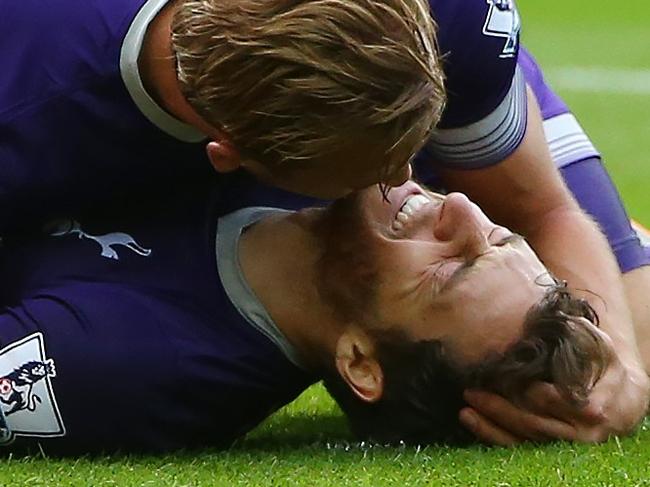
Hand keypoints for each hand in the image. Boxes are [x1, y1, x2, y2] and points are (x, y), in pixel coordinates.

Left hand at [459, 353, 649, 445]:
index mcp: (591, 406)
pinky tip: (470, 418)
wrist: (619, 401)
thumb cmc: (603, 367)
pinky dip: (492, 434)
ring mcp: (560, 443)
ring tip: (465, 409)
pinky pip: (517, 446)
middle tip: (473, 392)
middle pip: (534, 423)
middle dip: (502, 409)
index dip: (534, 394)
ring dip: (491, 425)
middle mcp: (577, 432)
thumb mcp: (599, 347)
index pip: (556, 403)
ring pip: (523, 439)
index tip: (509, 379)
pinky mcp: (546, 448)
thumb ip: (578, 334)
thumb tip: (556, 318)